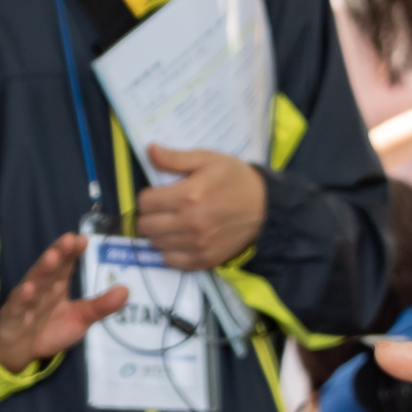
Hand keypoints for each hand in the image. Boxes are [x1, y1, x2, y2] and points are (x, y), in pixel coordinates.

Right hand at [0, 234, 127, 371]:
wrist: (21, 352)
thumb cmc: (49, 330)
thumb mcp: (80, 319)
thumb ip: (101, 305)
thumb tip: (126, 289)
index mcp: (57, 285)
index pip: (66, 265)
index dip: (73, 252)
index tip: (82, 239)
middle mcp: (41, 289)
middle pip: (50, 268)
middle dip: (58, 253)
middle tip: (69, 239)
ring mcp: (25, 302)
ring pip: (34, 282)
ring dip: (42, 270)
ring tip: (52, 257)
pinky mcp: (13, 317)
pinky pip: (17, 307)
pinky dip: (22, 298)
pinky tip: (28, 289)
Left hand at [135, 148, 265, 269]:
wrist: (267, 207)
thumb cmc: (235, 179)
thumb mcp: (207, 160)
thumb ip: (175, 158)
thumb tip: (149, 150)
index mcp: (189, 195)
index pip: (145, 202)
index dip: (147, 196)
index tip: (158, 194)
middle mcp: (191, 222)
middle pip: (146, 226)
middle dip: (149, 215)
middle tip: (162, 209)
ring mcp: (198, 244)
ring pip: (156, 244)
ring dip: (159, 233)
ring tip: (172, 223)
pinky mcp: (205, 259)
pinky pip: (171, 261)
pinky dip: (170, 251)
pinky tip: (179, 239)